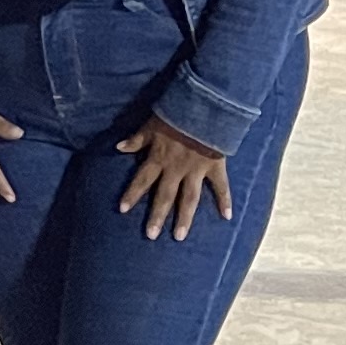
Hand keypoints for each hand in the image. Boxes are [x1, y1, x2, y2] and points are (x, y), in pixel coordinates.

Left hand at [112, 114, 233, 240]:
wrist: (205, 108)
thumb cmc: (176, 113)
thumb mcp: (152, 124)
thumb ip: (137, 139)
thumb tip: (118, 147)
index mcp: (159, 158)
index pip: (142, 179)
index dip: (132, 194)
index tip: (122, 210)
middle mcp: (176, 169)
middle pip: (165, 196)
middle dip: (157, 216)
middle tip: (150, 236)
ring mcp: (197, 170)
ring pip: (189, 199)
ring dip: (184, 218)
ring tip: (179, 236)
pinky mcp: (215, 167)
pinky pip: (221, 186)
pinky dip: (225, 200)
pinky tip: (227, 217)